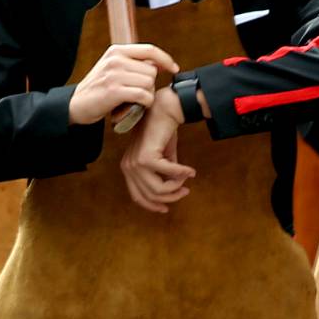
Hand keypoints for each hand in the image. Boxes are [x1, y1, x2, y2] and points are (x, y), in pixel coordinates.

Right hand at [68, 43, 179, 125]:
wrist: (76, 105)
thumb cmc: (98, 89)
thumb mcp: (113, 68)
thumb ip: (132, 63)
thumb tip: (158, 64)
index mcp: (117, 51)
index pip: (150, 50)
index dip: (166, 59)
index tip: (174, 68)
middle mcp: (116, 59)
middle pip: (152, 71)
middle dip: (149, 85)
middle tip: (138, 94)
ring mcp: (114, 74)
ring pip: (149, 83)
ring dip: (147, 96)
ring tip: (133, 100)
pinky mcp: (114, 90)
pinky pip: (143, 95)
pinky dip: (144, 103)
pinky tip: (136, 106)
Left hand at [119, 87, 193, 212]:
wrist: (164, 110)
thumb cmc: (163, 132)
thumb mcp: (162, 158)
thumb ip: (163, 175)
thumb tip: (172, 191)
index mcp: (128, 168)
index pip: (137, 196)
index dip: (152, 205)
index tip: (167, 208)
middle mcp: (128, 167)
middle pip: (150, 196)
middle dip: (170, 197)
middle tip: (185, 191)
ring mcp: (135, 163)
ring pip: (159, 190)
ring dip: (177, 185)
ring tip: (187, 177)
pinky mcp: (146, 158)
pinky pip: (169, 175)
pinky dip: (182, 174)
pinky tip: (190, 170)